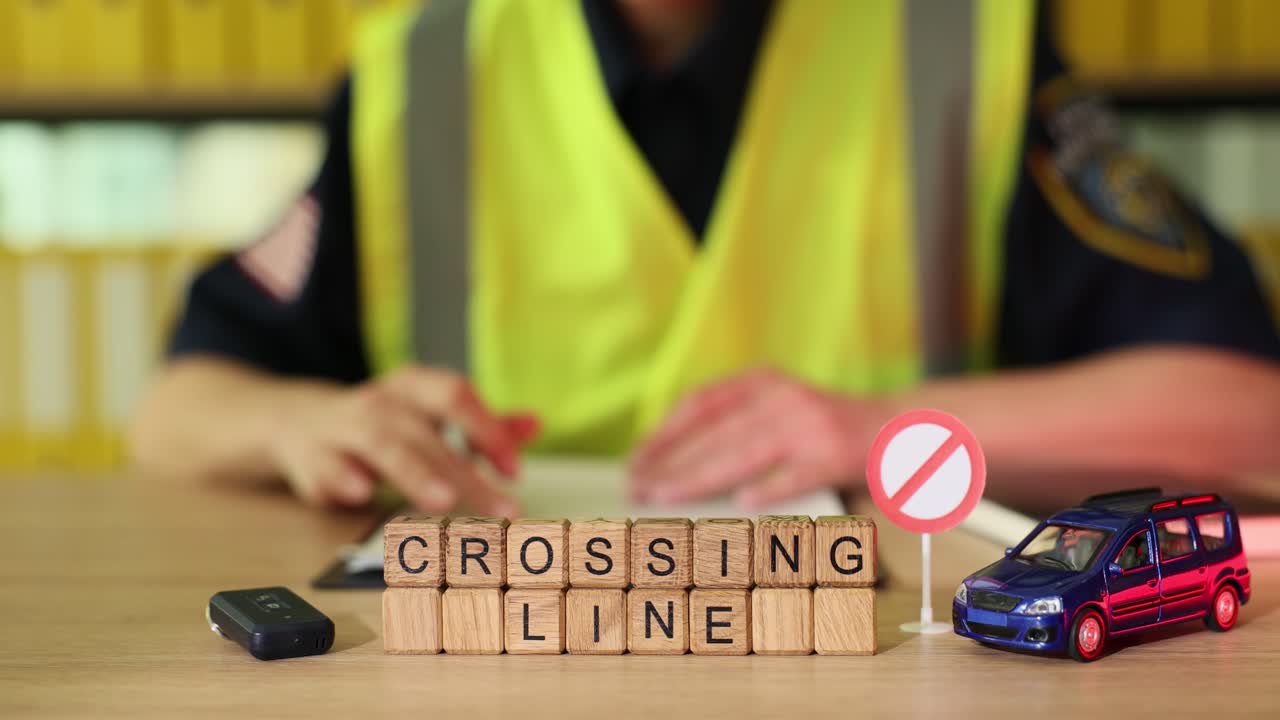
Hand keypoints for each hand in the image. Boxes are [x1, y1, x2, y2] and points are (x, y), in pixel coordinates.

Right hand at [269, 365, 539, 514]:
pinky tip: (360, 492)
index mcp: (414, 387)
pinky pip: (325, 465)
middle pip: (428, 432)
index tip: (516, 471)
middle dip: (466, 472)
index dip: (489, 431)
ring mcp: (342, 427)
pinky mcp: (311, 457)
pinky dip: (340, 477)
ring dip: (413, 472)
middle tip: (500, 508)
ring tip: (442, 500)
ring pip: (381, 445)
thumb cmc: (380, 423)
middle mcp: (380, 402)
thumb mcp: (430, 417)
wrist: (296, 421)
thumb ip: (483, 425)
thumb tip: (536, 424)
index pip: (456, 396)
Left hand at [628, 369, 886, 509]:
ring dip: (700, 477)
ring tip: (667, 496)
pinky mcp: (836, 453)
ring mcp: (810, 424)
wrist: (900, 429)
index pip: (700, 404)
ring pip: (743, 452)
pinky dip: (769, 488)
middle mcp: (782, 397)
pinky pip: (796, 474)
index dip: (664, 433)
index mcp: (763, 382)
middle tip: (638, 488)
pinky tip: (743, 504)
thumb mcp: (778, 410)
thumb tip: (671, 462)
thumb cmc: (826, 429)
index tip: (635, 460)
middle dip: (670, 462)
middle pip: (714, 432)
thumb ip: (736, 426)